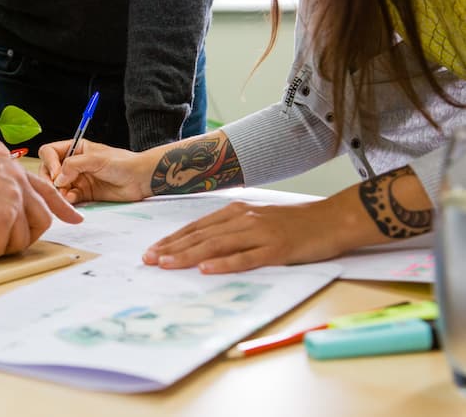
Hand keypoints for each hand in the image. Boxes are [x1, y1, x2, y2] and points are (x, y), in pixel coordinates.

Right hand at [0, 138, 82, 261]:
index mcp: (15, 172)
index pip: (48, 191)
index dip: (63, 208)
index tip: (76, 219)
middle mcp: (18, 186)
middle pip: (42, 221)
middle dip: (28, 238)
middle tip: (5, 245)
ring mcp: (12, 204)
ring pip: (20, 240)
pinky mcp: (0, 221)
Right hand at [38, 139, 150, 202]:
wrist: (140, 179)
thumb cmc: (123, 163)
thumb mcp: (96, 159)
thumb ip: (73, 165)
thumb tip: (58, 179)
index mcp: (76, 149)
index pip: (50, 152)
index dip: (50, 163)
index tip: (57, 173)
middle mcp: (74, 164)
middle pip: (49, 170)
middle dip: (51, 180)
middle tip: (57, 188)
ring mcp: (78, 179)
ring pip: (57, 187)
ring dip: (58, 192)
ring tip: (66, 196)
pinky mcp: (84, 194)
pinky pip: (69, 198)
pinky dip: (68, 200)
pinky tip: (73, 200)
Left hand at [142, 199, 349, 272]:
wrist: (333, 219)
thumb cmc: (295, 223)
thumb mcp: (258, 220)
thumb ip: (233, 229)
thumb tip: (205, 247)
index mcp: (236, 212)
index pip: (196, 227)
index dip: (172, 239)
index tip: (152, 250)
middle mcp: (243, 219)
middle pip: (200, 235)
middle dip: (171, 248)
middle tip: (148, 260)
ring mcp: (259, 233)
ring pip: (217, 245)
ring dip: (188, 255)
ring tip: (166, 264)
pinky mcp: (276, 249)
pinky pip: (247, 257)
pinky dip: (225, 264)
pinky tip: (206, 270)